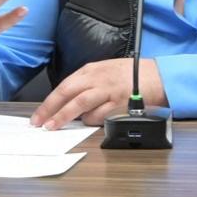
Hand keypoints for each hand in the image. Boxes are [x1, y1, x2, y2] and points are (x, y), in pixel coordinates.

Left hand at [30, 57, 166, 129]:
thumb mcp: (105, 70)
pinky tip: (85, 123)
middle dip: (50, 109)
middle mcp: (97, 79)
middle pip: (67, 93)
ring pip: (79, 105)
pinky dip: (90, 121)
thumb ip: (87, 82)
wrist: (158, 76)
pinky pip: (99, 115)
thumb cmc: (132, 74)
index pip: (64, 86)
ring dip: (64, 117)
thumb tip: (70, 99)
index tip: (39, 114)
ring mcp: (107, 91)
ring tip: (53, 126)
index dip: (49, 101)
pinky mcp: (119, 104)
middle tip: (39, 122)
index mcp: (91, 70)